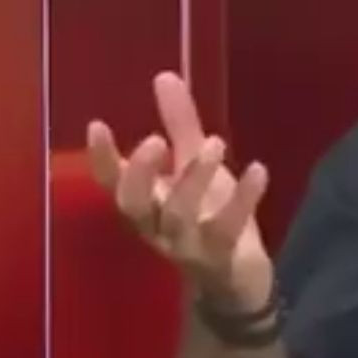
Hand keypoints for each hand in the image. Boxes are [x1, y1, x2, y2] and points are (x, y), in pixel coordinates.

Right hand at [87, 71, 272, 310]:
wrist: (238, 281)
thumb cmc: (210, 217)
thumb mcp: (196, 165)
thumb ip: (181, 124)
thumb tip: (165, 75)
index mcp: (146, 205)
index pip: (112, 184)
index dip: (101, 159)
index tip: (97, 124)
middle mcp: (157, 227)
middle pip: (133, 205)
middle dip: (140, 172)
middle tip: (155, 139)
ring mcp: (187, 246)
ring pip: (178, 217)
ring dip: (195, 178)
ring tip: (215, 142)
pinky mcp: (220, 259)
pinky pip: (227, 231)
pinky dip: (244, 199)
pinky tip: (259, 169)